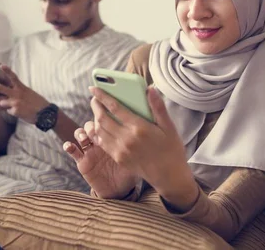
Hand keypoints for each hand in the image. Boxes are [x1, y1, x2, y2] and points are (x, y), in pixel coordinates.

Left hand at [0, 65, 48, 123]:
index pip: (13, 77)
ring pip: (1, 101)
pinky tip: (18, 113)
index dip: (6, 70)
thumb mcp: (29, 93)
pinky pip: (8, 111)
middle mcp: (17, 93)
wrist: (45, 113)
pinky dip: (11, 112)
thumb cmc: (37, 103)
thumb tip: (10, 90)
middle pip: (0, 88)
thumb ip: (19, 90)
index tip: (0, 65)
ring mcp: (15, 102)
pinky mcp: (15, 111)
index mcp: (21, 87)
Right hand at [64, 121, 139, 198]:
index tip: (106, 114)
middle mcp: (100, 140)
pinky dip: (69, 146)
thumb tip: (151, 129)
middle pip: (92, 125)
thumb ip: (141, 145)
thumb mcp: (138, 156)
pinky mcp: (82, 161)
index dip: (104, 115)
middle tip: (96, 126)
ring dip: (81, 132)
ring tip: (85, 137)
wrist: (120, 189)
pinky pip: (73, 151)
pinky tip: (70, 146)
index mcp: (113, 136)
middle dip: (92, 123)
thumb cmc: (131, 170)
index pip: (107, 121)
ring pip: (80, 134)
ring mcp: (90, 150)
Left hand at [89, 86, 197, 205]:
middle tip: (94, 98)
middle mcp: (127, 139)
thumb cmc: (171, 148)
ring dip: (95, 119)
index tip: (94, 88)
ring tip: (97, 111)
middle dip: (96, 106)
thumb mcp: (169, 126)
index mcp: (139, 128)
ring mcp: (121, 150)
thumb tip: (150, 89)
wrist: (169, 175)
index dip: (102, 96)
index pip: (115, 108)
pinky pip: (103, 143)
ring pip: (100, 131)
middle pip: (103, 119)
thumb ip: (158, 107)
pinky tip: (101, 127)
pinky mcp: (119, 158)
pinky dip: (98, 133)